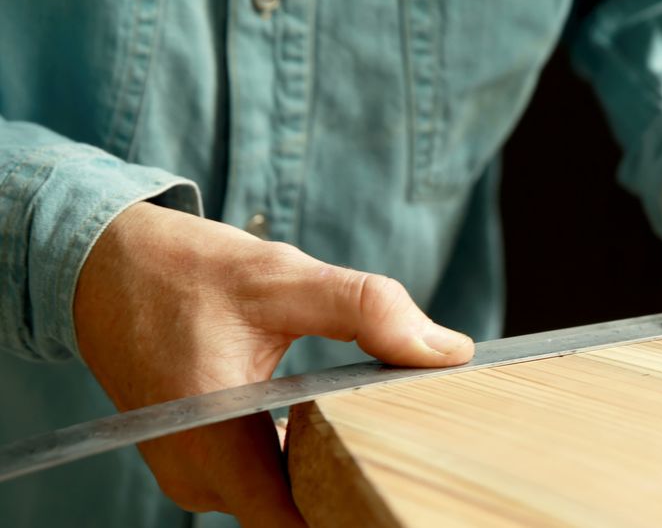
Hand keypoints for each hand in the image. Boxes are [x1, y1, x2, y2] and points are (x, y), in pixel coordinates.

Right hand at [74, 203, 472, 525]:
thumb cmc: (186, 271)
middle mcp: (195, 472)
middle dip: (352, 484)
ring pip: (279, 499)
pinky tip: (335, 422)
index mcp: (212, 437)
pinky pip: (260, 480)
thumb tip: (447, 352)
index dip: (353, 507)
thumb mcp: (282, 278)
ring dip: (326, 470)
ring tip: (382, 431)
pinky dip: (300, 456)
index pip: (296, 520)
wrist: (107, 266)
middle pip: (295, 513)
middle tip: (410, 448)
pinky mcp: (198, 459)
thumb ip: (368, 310)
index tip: (401, 482)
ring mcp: (193, 472)